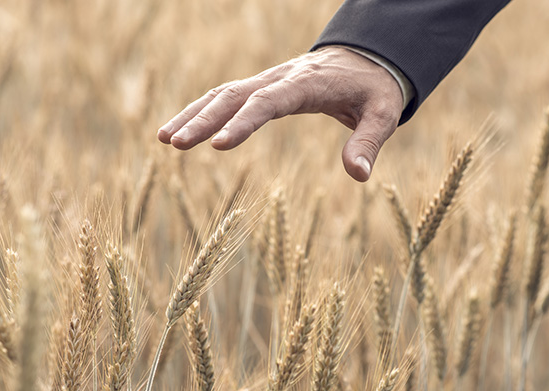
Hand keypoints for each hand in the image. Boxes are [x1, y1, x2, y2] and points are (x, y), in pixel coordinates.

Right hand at [157, 47, 403, 181]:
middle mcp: (281, 79)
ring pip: (223, 93)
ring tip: (164, 139)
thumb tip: (358, 176)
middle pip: (234, 95)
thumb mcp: (383, 113)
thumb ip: (369, 142)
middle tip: (174, 144)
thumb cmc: (376, 88)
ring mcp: (269, 81)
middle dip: (203, 119)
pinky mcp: (264, 87)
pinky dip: (204, 110)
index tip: (218, 145)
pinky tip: (184, 129)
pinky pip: (228, 96)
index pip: (267, 102)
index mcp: (307, 84)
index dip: (242, 123)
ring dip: (193, 113)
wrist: (368, 57)